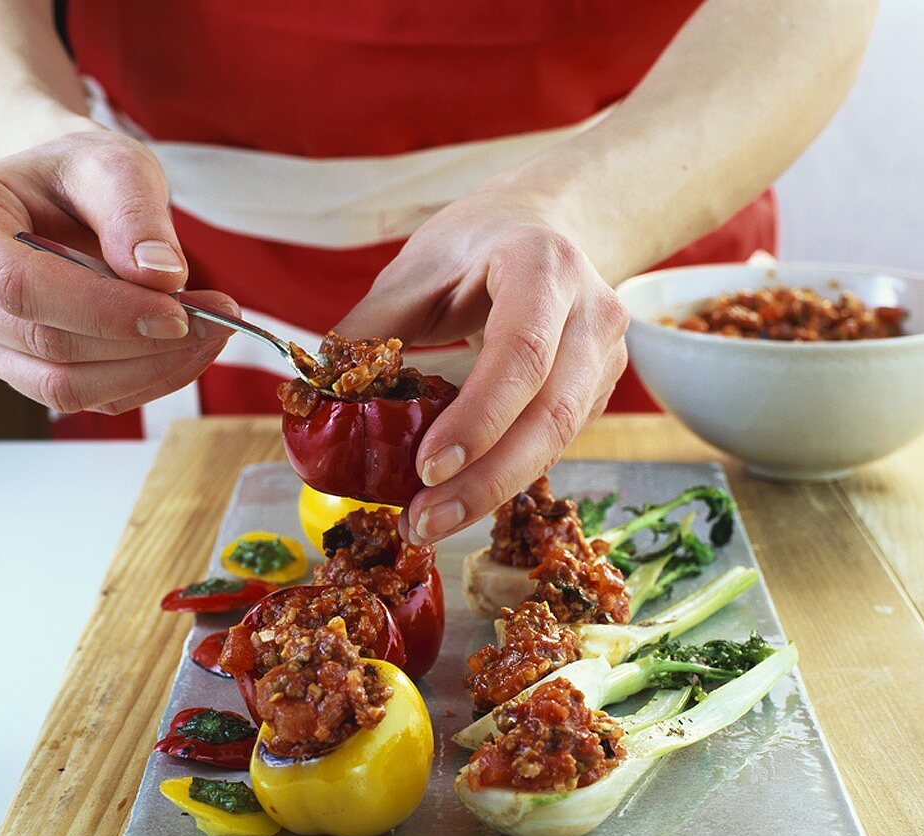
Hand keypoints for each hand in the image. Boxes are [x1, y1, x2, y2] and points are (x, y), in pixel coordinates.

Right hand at [0, 130, 236, 415]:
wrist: (59, 198)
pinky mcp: (21, 373)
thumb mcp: (115, 164)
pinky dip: (148, 381)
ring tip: (212, 331)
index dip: (104, 311)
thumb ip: (135, 213)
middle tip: (220, 318)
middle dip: (144, 342)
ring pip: (68, 387)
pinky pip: (89, 400)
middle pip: (50, 345)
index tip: (178, 312)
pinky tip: (186, 350)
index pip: (23, 287)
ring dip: (152, 369)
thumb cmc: (79, 176)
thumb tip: (159, 277)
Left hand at [337, 191, 627, 543]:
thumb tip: (318, 395)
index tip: (426, 469)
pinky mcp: (599, 390)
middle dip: (486, 480)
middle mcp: (590, 312)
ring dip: (494, 490)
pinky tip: (461, 497)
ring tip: (433, 522)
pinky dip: (507, 476)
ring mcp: (605, 355)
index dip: (477, 419)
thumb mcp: (418, 268)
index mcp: (543, 265)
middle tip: (424, 521)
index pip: (521, 352)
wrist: (549, 225)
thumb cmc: (478, 243)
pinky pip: (555, 443)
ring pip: (560, 440)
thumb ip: (373, 327)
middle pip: (551, 413)